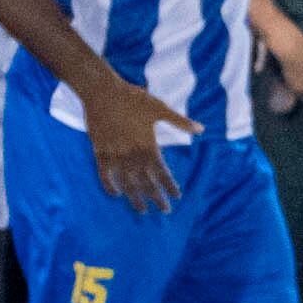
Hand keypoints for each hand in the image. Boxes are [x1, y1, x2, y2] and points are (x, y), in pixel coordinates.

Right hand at [82, 75, 198, 211]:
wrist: (102, 91)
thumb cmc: (132, 98)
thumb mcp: (159, 107)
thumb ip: (180, 121)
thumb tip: (201, 129)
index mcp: (148, 145)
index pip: (162, 172)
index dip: (170, 185)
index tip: (177, 196)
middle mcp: (132, 154)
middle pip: (146, 182)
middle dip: (156, 198)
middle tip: (164, 210)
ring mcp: (115, 154)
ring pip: (127, 182)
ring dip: (135, 197)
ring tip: (142, 210)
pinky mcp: (100, 151)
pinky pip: (104, 174)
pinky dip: (109, 185)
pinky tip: (115, 194)